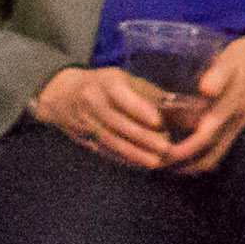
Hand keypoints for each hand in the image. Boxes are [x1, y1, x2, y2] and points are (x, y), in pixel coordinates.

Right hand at [27, 64, 184, 172]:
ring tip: (156, 161)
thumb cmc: (105, 84)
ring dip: (134, 153)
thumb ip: (148, 92)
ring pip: (110, 140)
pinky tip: (140, 165)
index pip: (120, 96)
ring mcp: (85, 122)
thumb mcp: (124, 79)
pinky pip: (103, 151)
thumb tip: (182, 107)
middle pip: (117, 123)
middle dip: (142, 137)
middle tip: (166, 147)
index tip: (158, 121)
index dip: (138, 109)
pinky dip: (123, 159)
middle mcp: (91, 102)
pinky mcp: (83, 138)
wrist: (62, 94)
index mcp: (105, 83)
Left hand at [161, 31, 244, 173]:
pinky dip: (197, 160)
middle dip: (179, 163)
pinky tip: (181, 158)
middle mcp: (232, 123)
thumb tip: (205, 87)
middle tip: (152, 163)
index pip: (205, 136)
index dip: (183, 149)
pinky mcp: (234, 129)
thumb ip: (221, 72)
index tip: (160, 153)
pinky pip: (216, 153)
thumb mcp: (234, 58)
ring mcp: (235, 128)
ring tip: (162, 165)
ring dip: (188, 166)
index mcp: (229, 108)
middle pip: (207, 155)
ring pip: (212, 157)